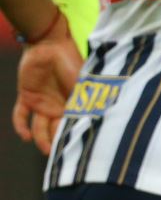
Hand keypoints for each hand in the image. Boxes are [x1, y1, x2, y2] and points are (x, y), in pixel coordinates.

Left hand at [13, 16, 78, 155]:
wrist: (49, 45)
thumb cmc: (71, 61)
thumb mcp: (83, 82)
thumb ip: (87, 99)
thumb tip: (99, 117)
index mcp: (72, 102)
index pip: (70, 123)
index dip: (72, 136)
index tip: (76, 148)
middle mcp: (57, 105)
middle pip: (54, 129)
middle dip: (56, 142)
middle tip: (59, 155)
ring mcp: (41, 102)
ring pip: (38, 126)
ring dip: (40, 139)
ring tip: (44, 149)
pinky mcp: (27, 97)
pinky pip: (21, 115)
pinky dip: (21, 126)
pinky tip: (24, 137)